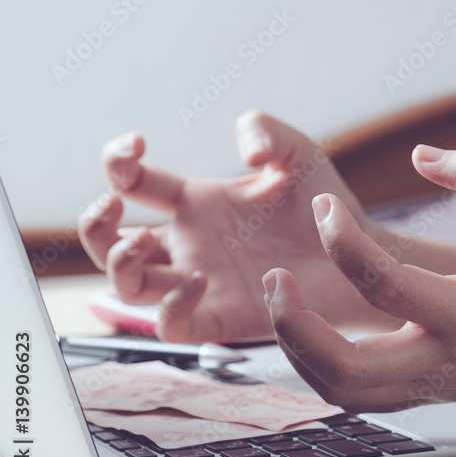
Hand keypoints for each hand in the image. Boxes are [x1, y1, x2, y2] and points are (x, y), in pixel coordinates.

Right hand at [79, 110, 399, 341]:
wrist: (360, 255)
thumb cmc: (327, 207)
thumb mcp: (297, 153)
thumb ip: (266, 130)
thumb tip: (242, 148)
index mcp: (198, 201)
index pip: (131, 182)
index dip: (117, 162)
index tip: (135, 145)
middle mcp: (190, 243)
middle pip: (108, 241)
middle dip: (93, 222)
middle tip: (115, 204)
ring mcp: (201, 282)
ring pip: (127, 287)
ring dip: (118, 263)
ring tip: (146, 241)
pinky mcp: (222, 316)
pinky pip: (171, 326)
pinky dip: (170, 306)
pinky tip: (197, 279)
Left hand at [264, 145, 455, 423]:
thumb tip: (424, 156)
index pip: (386, 286)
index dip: (343, 241)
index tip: (327, 207)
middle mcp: (450, 362)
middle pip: (347, 369)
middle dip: (295, 325)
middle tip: (279, 278)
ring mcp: (439, 387)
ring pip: (348, 396)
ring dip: (301, 354)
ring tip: (287, 303)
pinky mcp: (436, 394)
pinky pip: (364, 397)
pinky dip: (326, 369)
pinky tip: (318, 332)